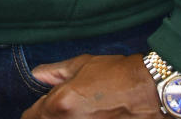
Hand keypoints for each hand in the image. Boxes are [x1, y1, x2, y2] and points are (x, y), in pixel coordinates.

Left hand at [20, 53, 162, 116]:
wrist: (148, 91)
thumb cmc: (116, 75)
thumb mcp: (82, 65)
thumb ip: (55, 72)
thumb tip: (37, 74)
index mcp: (61, 104)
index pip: (31, 117)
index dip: (33, 113)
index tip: (38, 110)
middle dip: (48, 117)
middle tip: (61, 109)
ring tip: (77, 112)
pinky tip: (86, 117)